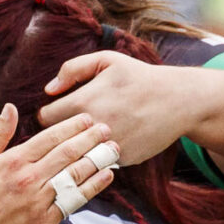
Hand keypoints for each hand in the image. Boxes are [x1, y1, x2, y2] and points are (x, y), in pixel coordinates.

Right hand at [0, 109, 115, 223]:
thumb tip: (11, 107)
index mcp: (14, 162)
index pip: (49, 138)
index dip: (72, 126)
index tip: (87, 119)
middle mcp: (29, 179)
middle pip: (67, 153)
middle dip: (90, 138)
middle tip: (107, 128)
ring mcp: (39, 201)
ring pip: (75, 174)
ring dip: (97, 159)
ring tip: (113, 148)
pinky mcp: (46, 221)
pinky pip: (74, 200)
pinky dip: (92, 187)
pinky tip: (106, 176)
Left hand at [38, 53, 194, 167]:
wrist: (178, 101)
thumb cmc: (139, 77)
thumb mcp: (106, 61)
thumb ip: (72, 69)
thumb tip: (49, 90)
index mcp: (84, 101)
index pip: (45, 118)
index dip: (49, 114)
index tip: (58, 112)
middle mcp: (93, 127)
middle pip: (57, 141)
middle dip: (59, 134)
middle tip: (70, 126)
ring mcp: (107, 146)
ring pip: (76, 155)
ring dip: (77, 148)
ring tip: (85, 136)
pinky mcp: (122, 160)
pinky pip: (99, 162)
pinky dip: (100, 155)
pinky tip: (109, 142)